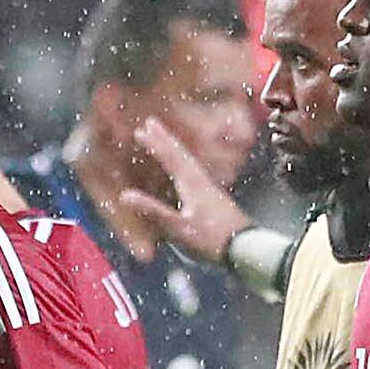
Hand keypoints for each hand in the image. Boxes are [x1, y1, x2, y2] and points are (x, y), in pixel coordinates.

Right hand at [103, 117, 253, 267]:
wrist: (245, 246)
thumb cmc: (211, 238)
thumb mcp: (179, 227)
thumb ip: (153, 210)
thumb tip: (124, 196)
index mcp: (191, 182)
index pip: (169, 157)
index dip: (154, 143)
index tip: (140, 129)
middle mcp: (200, 178)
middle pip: (179, 153)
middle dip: (164, 137)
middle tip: (151, 121)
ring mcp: (208, 185)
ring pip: (187, 158)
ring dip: (173, 146)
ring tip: (164, 136)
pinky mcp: (213, 194)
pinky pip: (192, 167)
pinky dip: (183, 159)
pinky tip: (183, 164)